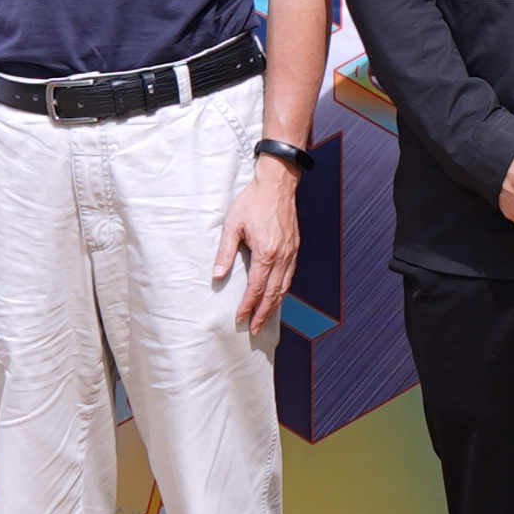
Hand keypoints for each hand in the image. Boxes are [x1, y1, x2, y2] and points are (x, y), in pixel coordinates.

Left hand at [215, 157, 300, 337]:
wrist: (278, 183)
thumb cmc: (253, 201)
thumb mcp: (233, 224)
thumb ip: (225, 252)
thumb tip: (218, 275)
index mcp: (266, 252)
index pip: (256, 288)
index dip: (248, 306)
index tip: (240, 318)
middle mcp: (282, 256)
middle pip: (273, 293)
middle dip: (263, 313)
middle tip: (254, 329)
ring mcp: (291, 252)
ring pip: (284, 287)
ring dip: (274, 306)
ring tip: (265, 319)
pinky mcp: (295, 247)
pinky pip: (290, 276)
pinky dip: (283, 291)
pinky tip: (276, 296)